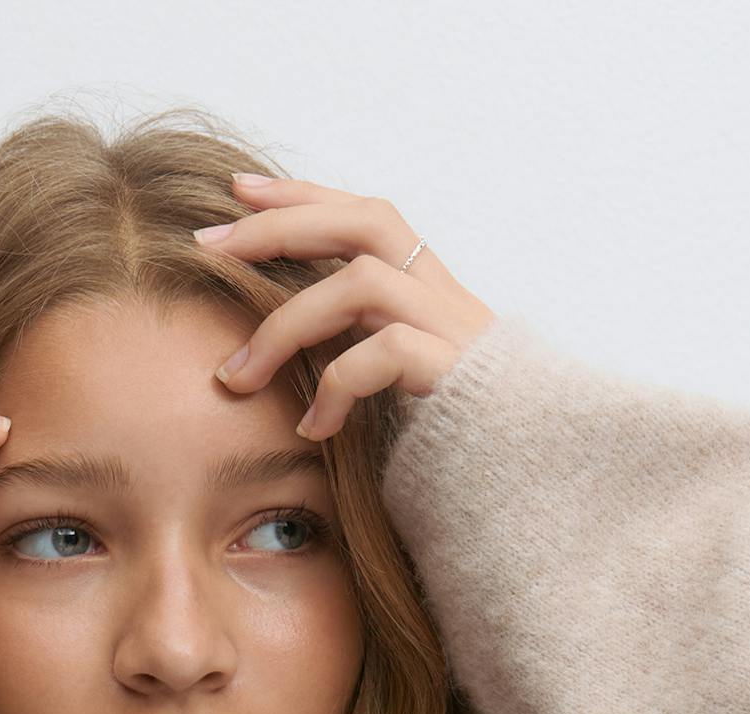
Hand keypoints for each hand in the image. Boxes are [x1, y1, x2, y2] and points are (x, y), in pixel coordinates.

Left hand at [191, 175, 496, 437]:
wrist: (538, 486)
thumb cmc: (458, 450)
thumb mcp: (400, 391)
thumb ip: (360, 354)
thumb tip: (284, 352)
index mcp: (431, 291)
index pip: (365, 217)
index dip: (303, 195)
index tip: (237, 191)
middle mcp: (446, 297)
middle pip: (366, 220)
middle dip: (282, 223)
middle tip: (210, 243)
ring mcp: (456, 332)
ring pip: (361, 283)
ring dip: (285, 325)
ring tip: (238, 377)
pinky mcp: (458, 376)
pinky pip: (382, 354)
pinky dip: (335, 387)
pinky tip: (313, 429)